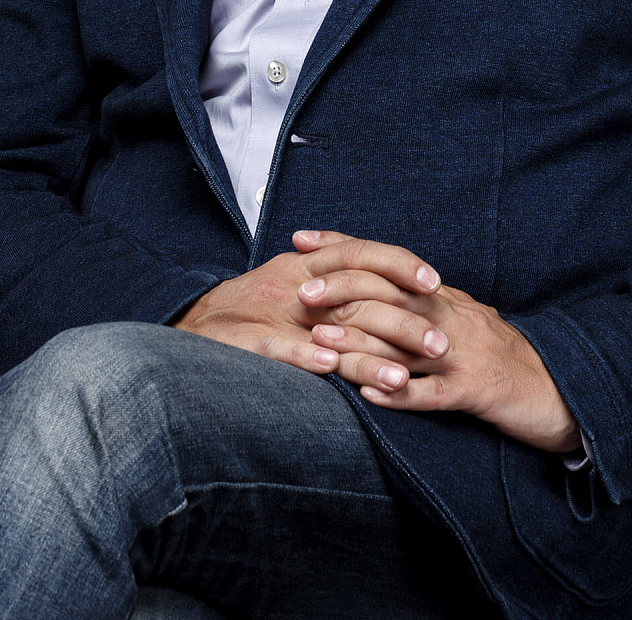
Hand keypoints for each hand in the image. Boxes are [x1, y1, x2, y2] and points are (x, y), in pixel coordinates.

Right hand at [170, 231, 444, 380]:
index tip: (437, 285)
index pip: (362, 252)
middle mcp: (294, 282)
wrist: (191, 325)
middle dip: (402, 320)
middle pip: (356, 289)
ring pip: (326, 325)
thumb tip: (391, 291)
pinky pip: (279, 347)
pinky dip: (304, 356)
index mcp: (306, 264)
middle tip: (440, 346)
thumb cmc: (251, 310)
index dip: (400, 264)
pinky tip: (332, 369)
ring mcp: (272, 312)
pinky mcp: (248, 341)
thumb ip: (336, 284)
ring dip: (365, 355)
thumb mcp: (294, 287)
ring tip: (402, 378)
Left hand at [294, 230, 582, 453]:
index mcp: (442, 295)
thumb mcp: (458, 320)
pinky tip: (372, 397)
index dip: (343, 248)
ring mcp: (463, 352)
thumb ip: (417, 305)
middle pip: (391, 292)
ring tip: (323, 343)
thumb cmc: (499, 357)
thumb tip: (364, 293)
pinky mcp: (476, 391)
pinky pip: (435, 394)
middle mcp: (450, 315)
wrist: (559, 388)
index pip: (386, 261)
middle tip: (303, 293)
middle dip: (343, 289)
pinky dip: (403, 395)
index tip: (300, 239)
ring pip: (406, 342)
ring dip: (362, 342)